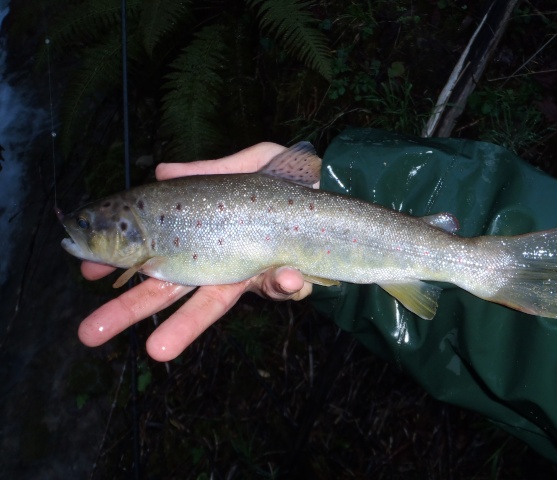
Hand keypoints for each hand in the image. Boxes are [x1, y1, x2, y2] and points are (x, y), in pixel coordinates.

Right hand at [78, 142, 313, 360]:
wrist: (336, 184)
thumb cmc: (289, 175)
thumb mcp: (247, 163)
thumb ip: (207, 170)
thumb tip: (159, 171)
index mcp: (207, 231)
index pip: (159, 252)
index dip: (126, 262)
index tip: (89, 268)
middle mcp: (223, 257)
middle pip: (173, 287)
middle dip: (131, 309)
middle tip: (90, 332)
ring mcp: (253, 271)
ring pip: (217, 304)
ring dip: (187, 326)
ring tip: (157, 349)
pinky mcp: (289, 277)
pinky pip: (283, 287)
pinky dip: (284, 284)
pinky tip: (286, 274)